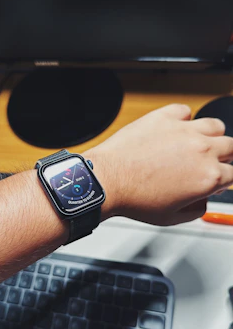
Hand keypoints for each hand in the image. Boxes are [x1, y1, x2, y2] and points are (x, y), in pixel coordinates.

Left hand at [88, 104, 232, 225]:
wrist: (108, 180)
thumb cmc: (135, 198)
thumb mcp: (172, 218)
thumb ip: (196, 209)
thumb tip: (202, 201)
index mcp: (208, 176)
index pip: (232, 175)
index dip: (224, 180)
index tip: (215, 180)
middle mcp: (201, 149)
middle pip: (230, 147)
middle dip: (222, 157)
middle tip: (207, 162)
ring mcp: (184, 130)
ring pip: (215, 125)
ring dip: (210, 135)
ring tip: (196, 143)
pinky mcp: (165, 117)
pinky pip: (185, 110)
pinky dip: (183, 119)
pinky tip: (174, 129)